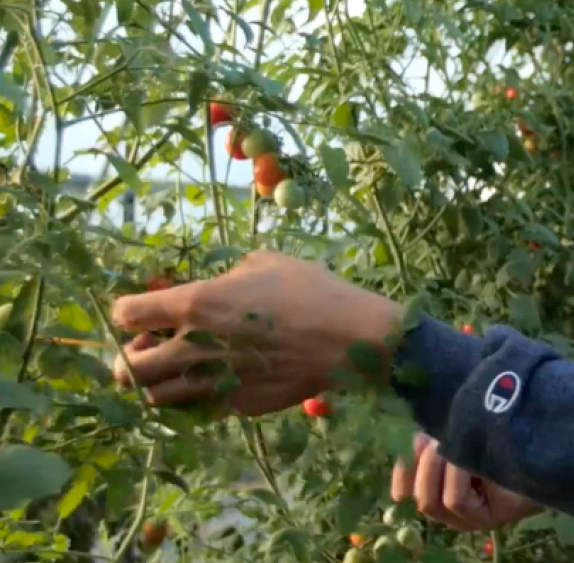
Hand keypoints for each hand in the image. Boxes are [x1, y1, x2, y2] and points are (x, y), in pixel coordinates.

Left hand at [109, 250, 404, 415]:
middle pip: (127, 370)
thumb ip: (227, 276)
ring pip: (156, 399)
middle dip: (131, 360)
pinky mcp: (238, 406)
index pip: (125, 315)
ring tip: (184, 370)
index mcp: (194, 304)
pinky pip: (202, 408)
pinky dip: (202, 397)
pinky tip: (225, 380)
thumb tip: (216, 285)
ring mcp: (215, 383)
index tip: (146, 315)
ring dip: (162, 384)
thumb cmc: (312, 292)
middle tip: (153, 350)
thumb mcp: (266, 263)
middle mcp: (193, 348)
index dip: (129, 314)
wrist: (350, 341)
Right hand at [391, 432, 542, 531]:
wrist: (545, 448)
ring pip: (435, 501)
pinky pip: (456, 500)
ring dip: (440, 469)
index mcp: (445, 493)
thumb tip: (414, 441)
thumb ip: (440, 444)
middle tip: (438, 442)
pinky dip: (457, 476)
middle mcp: (456, 514)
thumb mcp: (465, 442)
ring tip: (458, 446)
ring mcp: (473, 520)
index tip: (408, 447)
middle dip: (423, 467)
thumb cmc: (504, 443)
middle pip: (421, 499)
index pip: (411, 491)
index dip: (404, 472)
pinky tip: (473, 460)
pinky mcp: (489, 519)